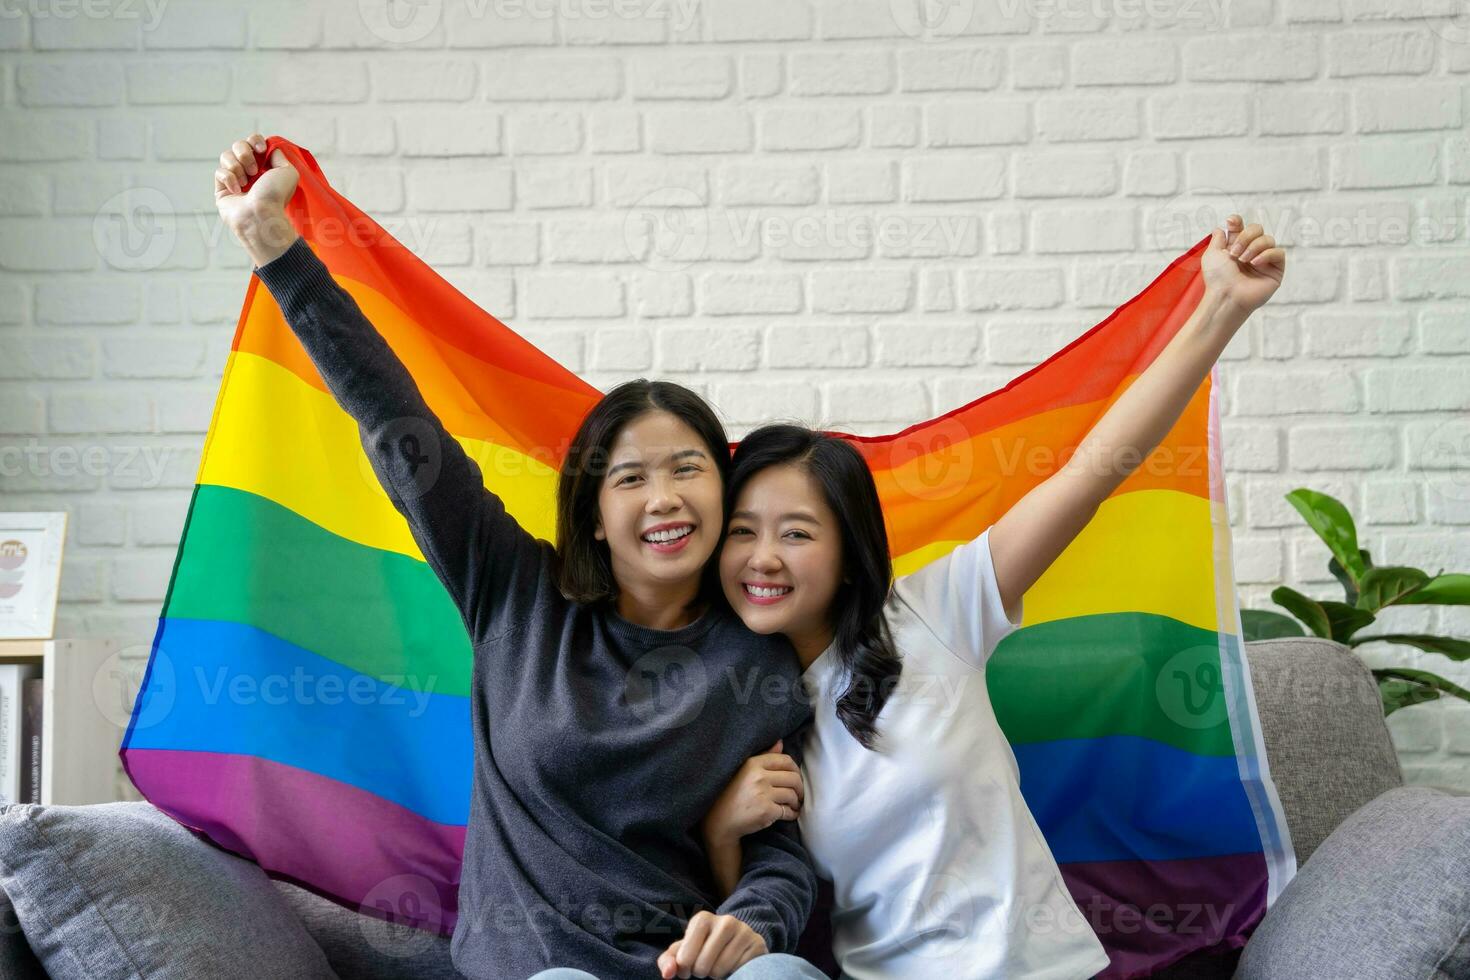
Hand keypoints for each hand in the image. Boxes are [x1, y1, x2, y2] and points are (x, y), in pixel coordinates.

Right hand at [213, 132, 300, 262]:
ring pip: (226, 156)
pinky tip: (237, 191)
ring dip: (237, 166)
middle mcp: (249, 171)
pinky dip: (229, 179)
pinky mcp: (221, 189)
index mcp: (264, 166)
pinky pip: (219, 172)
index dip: (255, 141)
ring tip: (246, 182)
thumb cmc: (276, 196)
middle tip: (253, 170)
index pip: (253, 142)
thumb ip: (279, 156)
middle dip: (245, 153)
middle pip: (238, 145)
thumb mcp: (288, 171)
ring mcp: (234, 179)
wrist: (261, 214)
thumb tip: (270, 148)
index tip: (262, 150)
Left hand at [657, 911, 766, 978]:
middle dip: (701, 972)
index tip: (688, 965)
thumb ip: (668, 960)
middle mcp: (725, 921)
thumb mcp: (683, 951)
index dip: (684, 968)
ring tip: (719, 965)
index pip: (684, 957)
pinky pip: (738, 971)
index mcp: (702, 919)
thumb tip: (667, 973)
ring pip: (719, 971)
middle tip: (705, 966)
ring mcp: (744, 932)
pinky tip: (734, 965)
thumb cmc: (703, 947)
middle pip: (702, 966)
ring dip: (716, 975)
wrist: (737, 939)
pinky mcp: (758, 945)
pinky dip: (733, 974)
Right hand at [700, 740, 802, 847]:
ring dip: (796, 802)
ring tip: (792, 805)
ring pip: (792, 795)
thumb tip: (780, 742)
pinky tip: (789, 814)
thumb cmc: (731, 794)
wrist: (718, 821)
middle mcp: (759, 776)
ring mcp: (763, 794)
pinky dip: (792, 814)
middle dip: (800, 788)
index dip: (795, 770)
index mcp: (753, 763)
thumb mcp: (744, 770)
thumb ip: (764, 756)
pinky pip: (788, 811)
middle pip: (793, 778)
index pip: (785, 760)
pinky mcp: (766, 811)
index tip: (795, 778)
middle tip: (798, 795)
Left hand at [1200, 213, 1284, 315]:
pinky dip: (1266, 254)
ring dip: (1254, 246)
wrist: (1226, 296)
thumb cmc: (1217, 279)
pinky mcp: (1275, 269)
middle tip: (1234, 252)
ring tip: (1243, 260)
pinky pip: (1278, 252)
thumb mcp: (1212, 255)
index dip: (1238, 222)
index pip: (1241, 227)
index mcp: (1235, 247)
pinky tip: (1255, 263)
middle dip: (1245, 236)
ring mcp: (1264, 260)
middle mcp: (1250, 252)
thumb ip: (1217, 239)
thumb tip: (1220, 228)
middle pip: (1257, 228)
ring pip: (1268, 239)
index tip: (1231, 222)